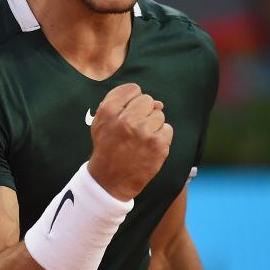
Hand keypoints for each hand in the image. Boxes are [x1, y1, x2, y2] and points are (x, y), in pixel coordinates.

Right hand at [88, 83, 172, 200]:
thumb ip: (121, 102)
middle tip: (135, 130)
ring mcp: (144, 132)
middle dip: (144, 112)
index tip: (128, 114)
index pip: (132, 89)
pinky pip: (167, 129)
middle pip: (148, 100)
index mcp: (109, 110)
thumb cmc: (107, 147)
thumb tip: (158, 102)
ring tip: (140, 140)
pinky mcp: (158, 144)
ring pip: (159, 114)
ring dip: (153, 126)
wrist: (110, 180)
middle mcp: (126, 119)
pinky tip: (149, 147)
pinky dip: (161, 138)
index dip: (132, 101)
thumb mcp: (101, 121)